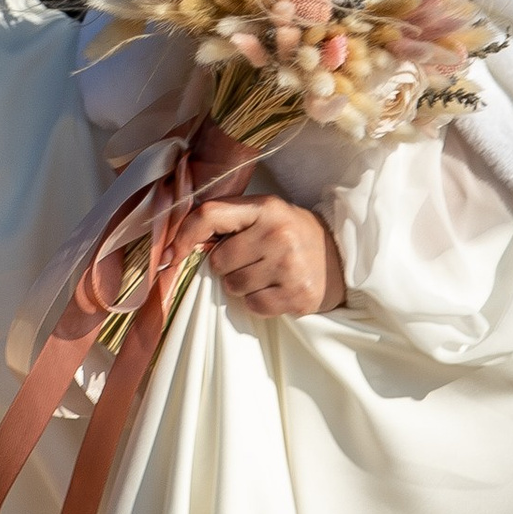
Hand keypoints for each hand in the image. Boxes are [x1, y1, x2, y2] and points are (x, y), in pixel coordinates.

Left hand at [192, 193, 345, 317]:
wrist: (341, 259)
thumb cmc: (293, 235)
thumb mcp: (266, 215)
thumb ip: (229, 222)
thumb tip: (181, 245)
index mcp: (266, 208)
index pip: (210, 215)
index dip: (183, 236)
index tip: (171, 254)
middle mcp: (277, 234)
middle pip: (218, 261)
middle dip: (228, 266)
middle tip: (253, 260)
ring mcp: (289, 266)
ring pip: (233, 286)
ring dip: (243, 285)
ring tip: (267, 274)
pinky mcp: (297, 295)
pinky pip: (253, 305)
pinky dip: (259, 302)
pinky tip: (277, 288)